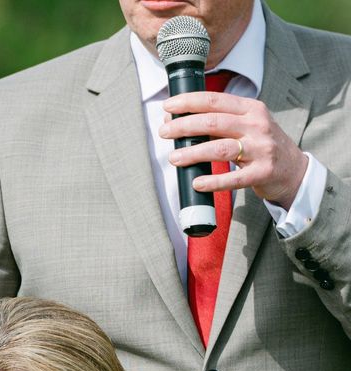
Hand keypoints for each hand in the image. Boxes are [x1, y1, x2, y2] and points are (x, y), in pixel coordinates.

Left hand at [159, 91, 307, 209]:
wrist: (294, 170)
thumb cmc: (260, 145)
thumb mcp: (245, 126)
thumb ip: (216, 122)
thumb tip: (174, 120)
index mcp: (251, 109)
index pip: (214, 100)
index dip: (188, 102)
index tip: (167, 106)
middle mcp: (258, 126)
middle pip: (213, 122)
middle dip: (184, 126)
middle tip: (163, 132)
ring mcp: (262, 149)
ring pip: (220, 149)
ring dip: (193, 153)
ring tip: (174, 158)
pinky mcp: (262, 173)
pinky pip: (234, 179)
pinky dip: (213, 181)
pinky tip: (197, 183)